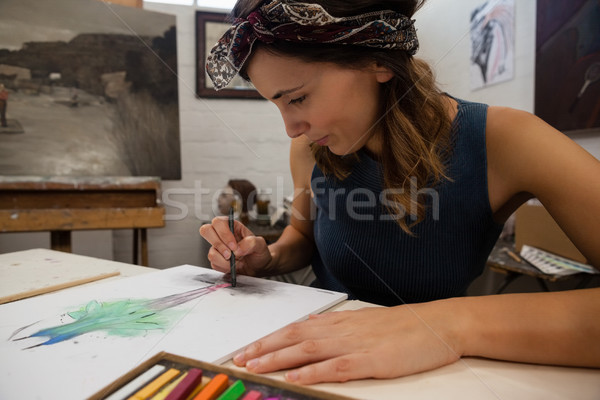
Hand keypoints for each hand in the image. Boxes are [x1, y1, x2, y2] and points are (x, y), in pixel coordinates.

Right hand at [199, 217, 271, 276]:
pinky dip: (225, 268)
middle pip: (206, 231)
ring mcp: (217, 248)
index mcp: (231, 226)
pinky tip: (233, 266)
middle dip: (219, 245)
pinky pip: (214, 264)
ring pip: (211, 252)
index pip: (218, 222)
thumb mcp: (260, 244)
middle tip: (230, 254)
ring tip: (236, 262)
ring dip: (225, 261)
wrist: (258, 267)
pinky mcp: (216, 260)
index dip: (224, 234)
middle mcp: (221, 235)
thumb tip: (238, 249)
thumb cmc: (258, 252)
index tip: (234, 246)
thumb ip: (251, 243)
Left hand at [232, 301, 463, 383]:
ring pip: (308, 350)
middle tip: (238, 359)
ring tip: (254, 366)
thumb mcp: (365, 322)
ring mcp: (356, 344)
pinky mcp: (372, 361)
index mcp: (340, 322)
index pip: (295, 329)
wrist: (440, 323)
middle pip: (294, 337)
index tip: (247, 348)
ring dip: (278, 358)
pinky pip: (336, 367)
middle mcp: (342, 330)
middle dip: (263, 348)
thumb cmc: (404, 326)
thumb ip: (337, 326)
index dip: (269, 339)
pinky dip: (312, 372)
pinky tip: (294, 377)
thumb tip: (310, 327)